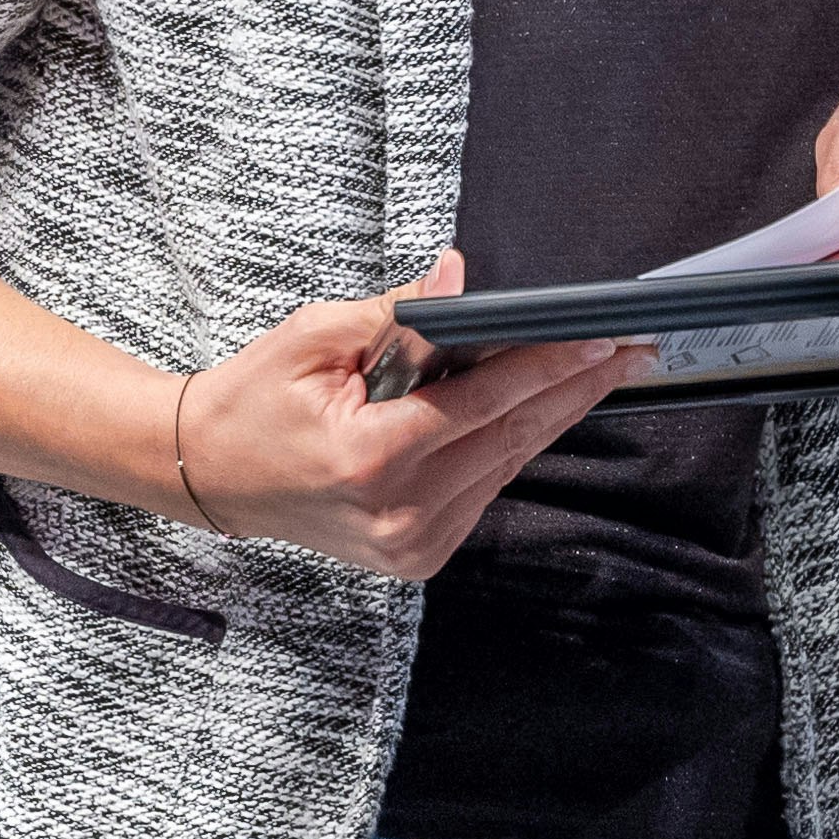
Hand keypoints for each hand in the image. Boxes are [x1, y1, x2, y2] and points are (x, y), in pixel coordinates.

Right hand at [171, 249, 631, 579]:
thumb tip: (459, 282)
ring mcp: (410, 543)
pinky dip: (510, 446)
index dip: (550, 365)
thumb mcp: (314, 337)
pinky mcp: (416, 555)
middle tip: (629, 351)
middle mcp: (399, 512)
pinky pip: (483, 490)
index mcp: (372, 458)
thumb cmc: (252, 401)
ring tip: (599, 372)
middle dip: (574, 388)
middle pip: (511, 438)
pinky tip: (540, 409)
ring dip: (553, 417)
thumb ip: (398, 315)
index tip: (600, 338)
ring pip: (506, 466)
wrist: (209, 474)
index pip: (486, 402)